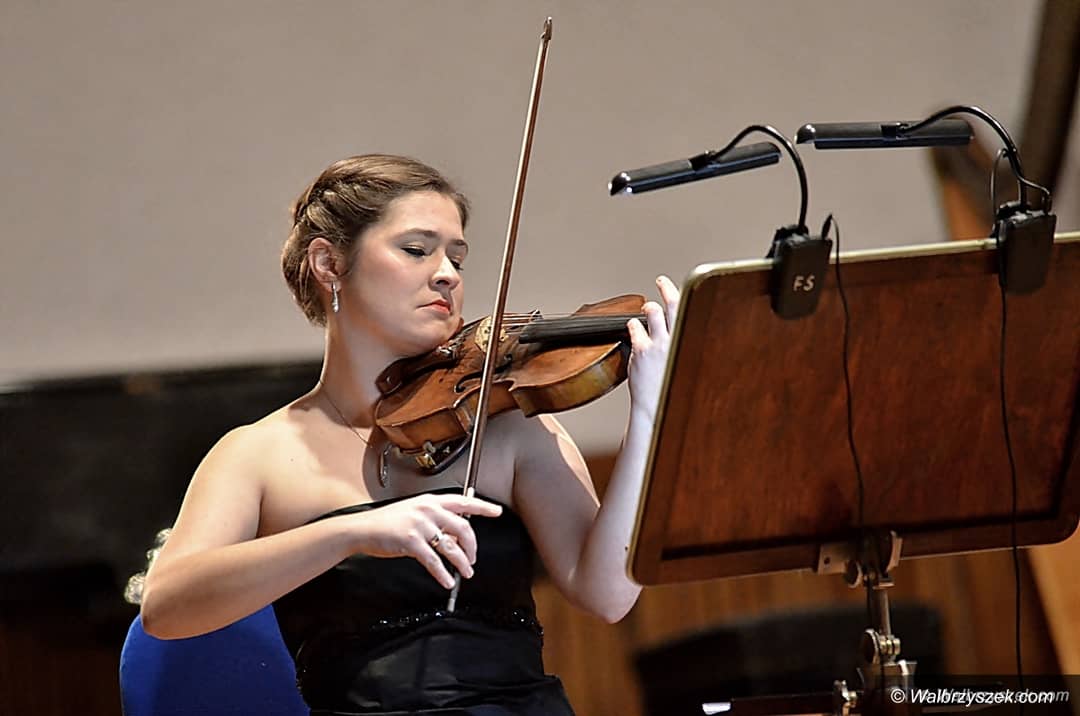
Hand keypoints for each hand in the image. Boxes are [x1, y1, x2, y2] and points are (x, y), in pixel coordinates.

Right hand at [351, 493, 501, 588]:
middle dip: (472, 546)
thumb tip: (455, 536)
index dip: (482, 506)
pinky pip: (434, 561)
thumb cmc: (387, 522)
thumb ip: (435, 520)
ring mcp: (420, 525)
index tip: (496, 511)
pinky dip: (443, 574)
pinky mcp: (411, 542)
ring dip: (461, 563)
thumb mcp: (414, 513)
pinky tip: (446, 581)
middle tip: (473, 558)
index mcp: (430, 501)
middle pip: (463, 527)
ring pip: (451, 547)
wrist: (363, 529)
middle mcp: (428, 510)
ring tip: (465, 572)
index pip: (463, 501)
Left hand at [626, 275, 680, 422]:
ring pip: (653, 311)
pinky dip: (633, 325)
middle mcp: (678, 341)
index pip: (692, 311)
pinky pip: (635, 327)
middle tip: (662, 280)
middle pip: (674, 303)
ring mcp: (660, 344)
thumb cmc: (673, 393)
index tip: (685, 289)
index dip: (687, 296)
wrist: (658, 411)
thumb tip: (688, 337)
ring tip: (646, 307)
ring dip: (649, 306)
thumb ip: (688, 349)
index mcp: (691, 344)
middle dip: (667, 287)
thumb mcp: (690, 370)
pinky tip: (633, 327)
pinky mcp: (641, 350)